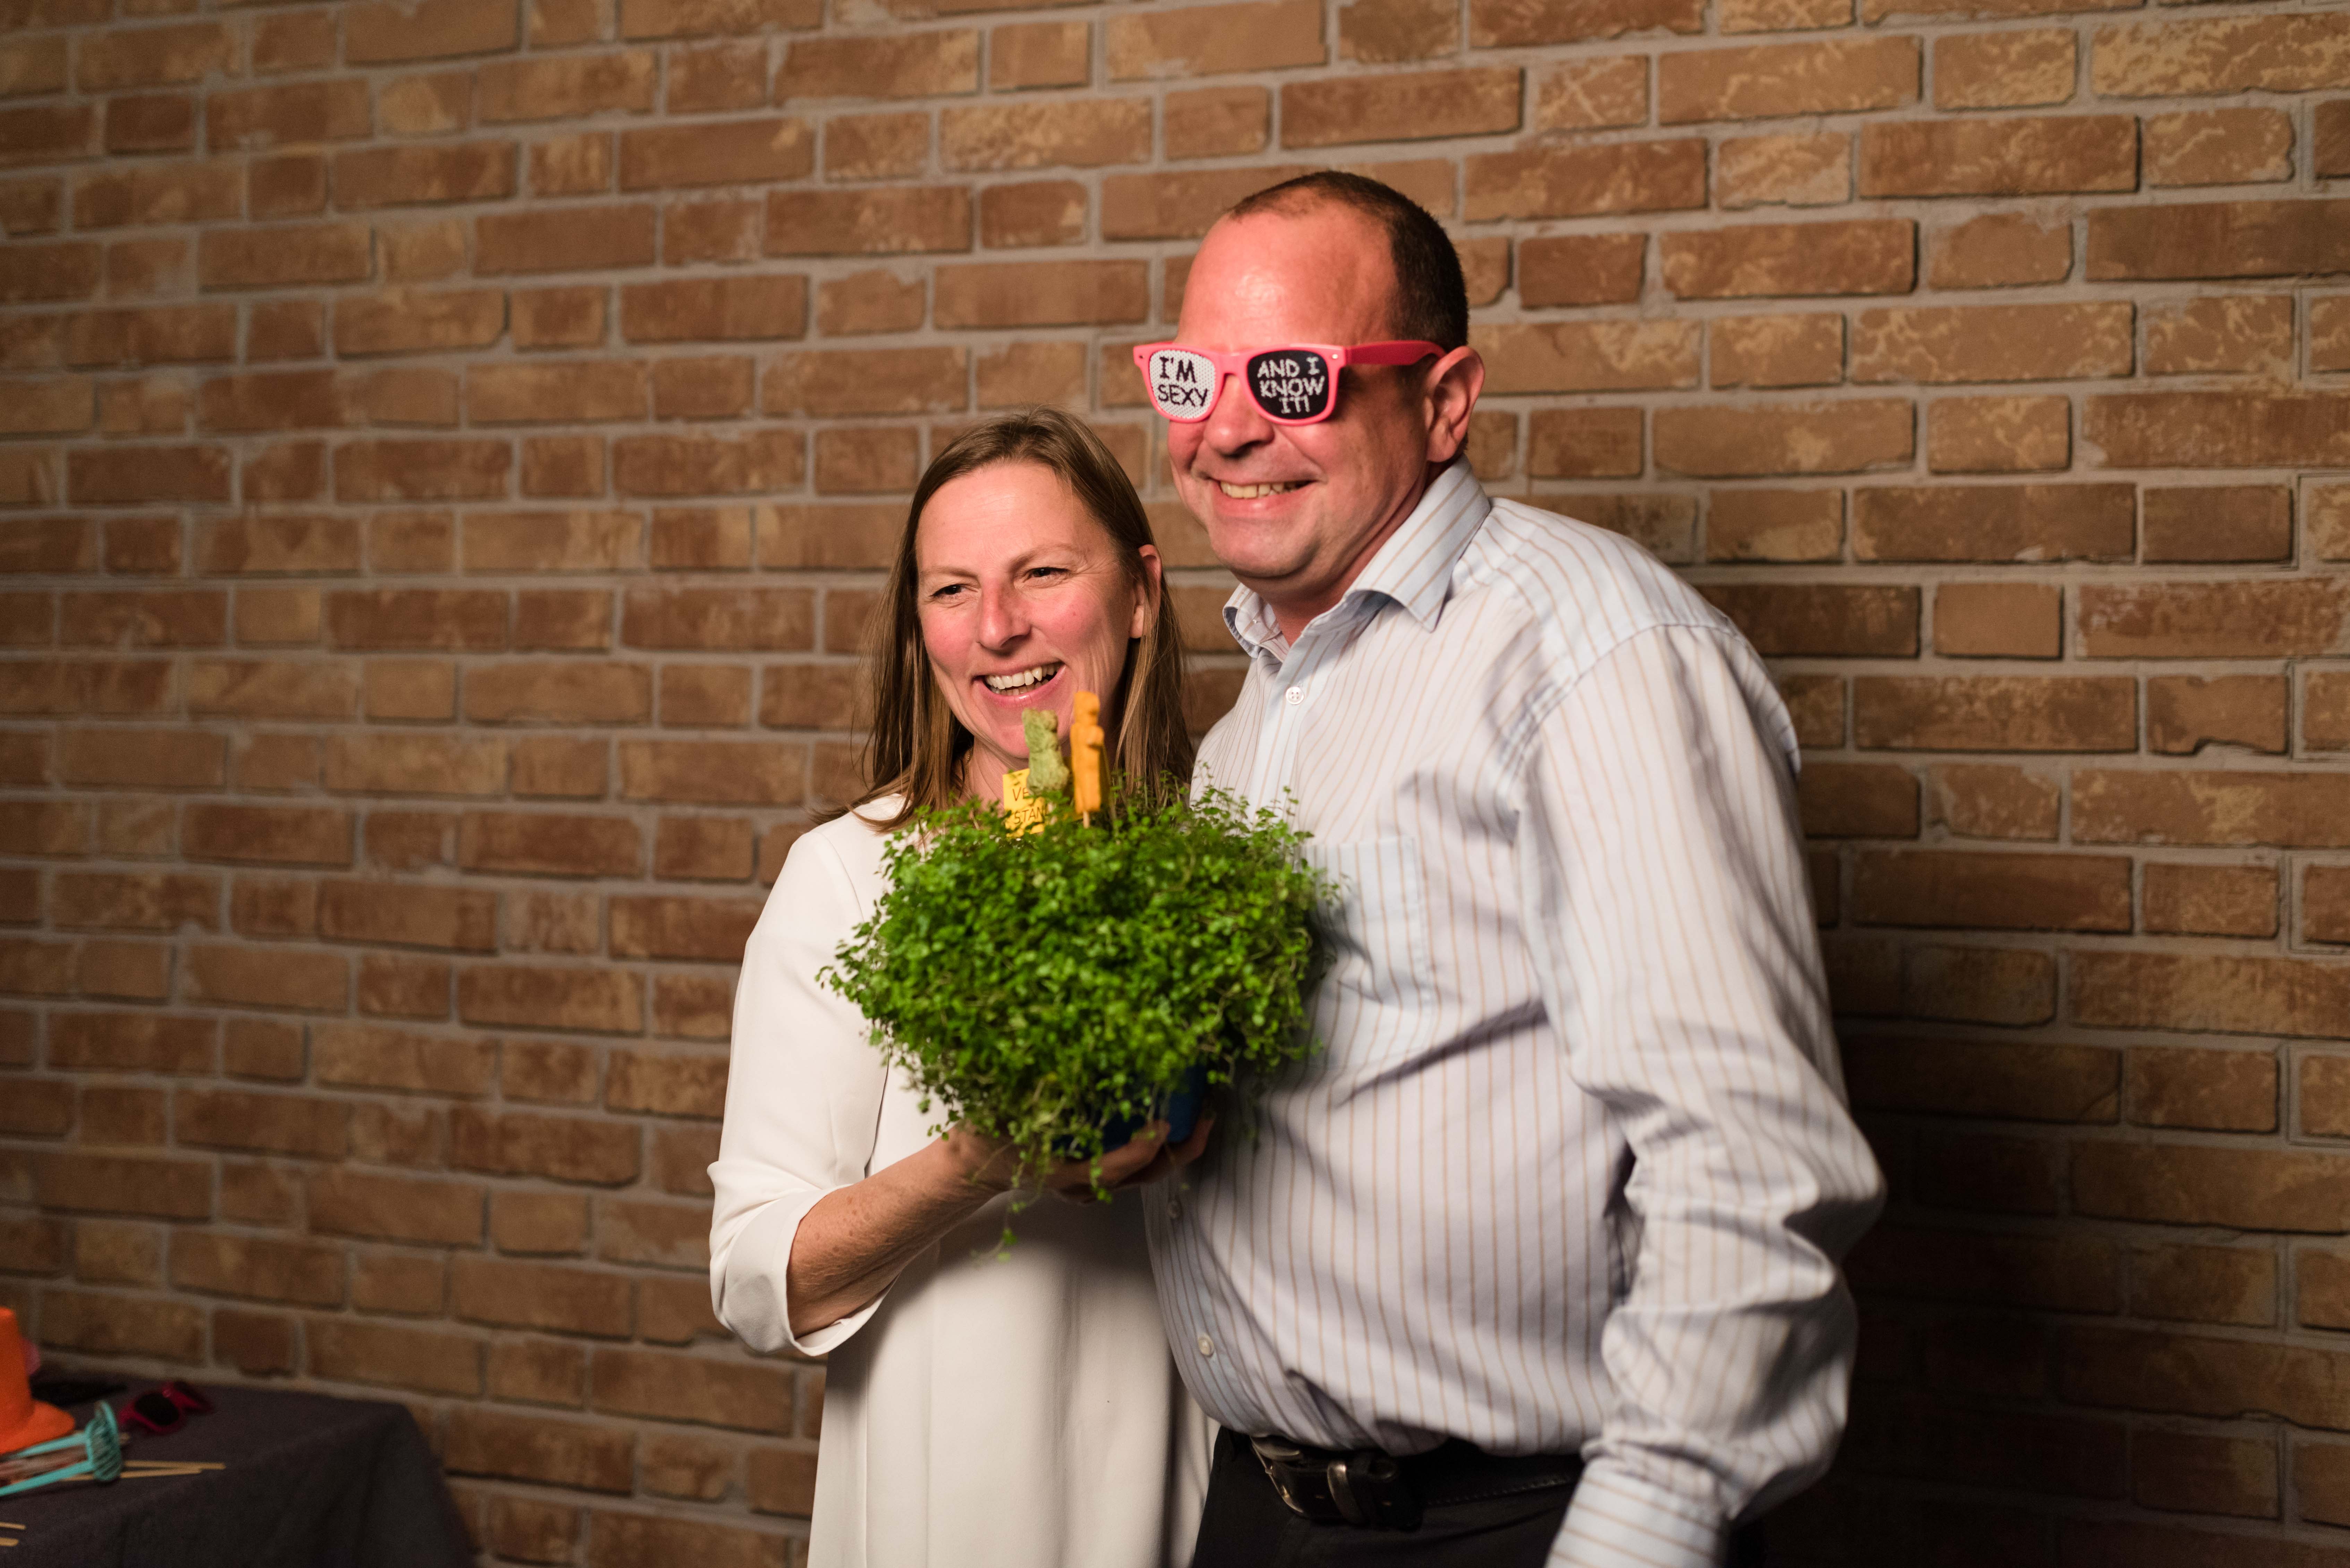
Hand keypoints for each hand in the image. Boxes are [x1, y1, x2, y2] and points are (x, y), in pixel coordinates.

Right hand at [941, 1115, 1216, 1198]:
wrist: (971, 1167)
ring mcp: (1088, 1186)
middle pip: (1142, 1176)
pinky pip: (1134, 1168)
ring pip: (1143, 1175)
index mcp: (1061, 1172)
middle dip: (1179, 1151)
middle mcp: (1081, 1185)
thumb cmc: (985, 1139)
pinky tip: (1170, 1120)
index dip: (1140, 1149)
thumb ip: (1025, 1093)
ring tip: (1201, 1117)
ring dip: (1173, 1149)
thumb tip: (1061, 1061)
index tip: (1162, 1122)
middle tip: (1206, 1119)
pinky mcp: (1091, 1178)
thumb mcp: (997, 1114)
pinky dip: (1156, 1146)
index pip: (1110, 1168)